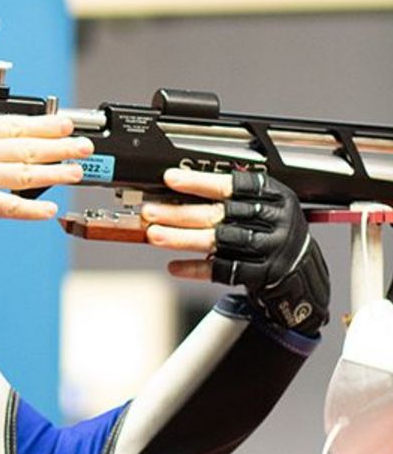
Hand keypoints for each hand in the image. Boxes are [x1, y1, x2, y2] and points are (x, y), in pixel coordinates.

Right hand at [0, 98, 91, 219]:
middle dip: (60, 146)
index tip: (61, 122)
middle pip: (29, 146)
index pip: (13, 124)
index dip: (42, 124)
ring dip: (56, 173)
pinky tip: (49, 211)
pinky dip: (32, 210)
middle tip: (83, 145)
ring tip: (77, 172)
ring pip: (28, 173)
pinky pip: (11, 206)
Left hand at [142, 169, 329, 334]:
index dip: (200, 182)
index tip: (170, 179)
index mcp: (275, 196)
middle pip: (220, 214)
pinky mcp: (262, 275)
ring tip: (155, 235)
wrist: (302, 272)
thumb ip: (232, 195)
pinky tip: (175, 266)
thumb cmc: (273, 230)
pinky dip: (196, 268)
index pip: (234, 185)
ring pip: (218, 241)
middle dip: (180, 212)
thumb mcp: (266, 204)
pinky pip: (222, 270)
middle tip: (151, 210)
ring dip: (181, 238)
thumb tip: (177, 190)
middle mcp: (275, 221)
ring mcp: (270, 249)